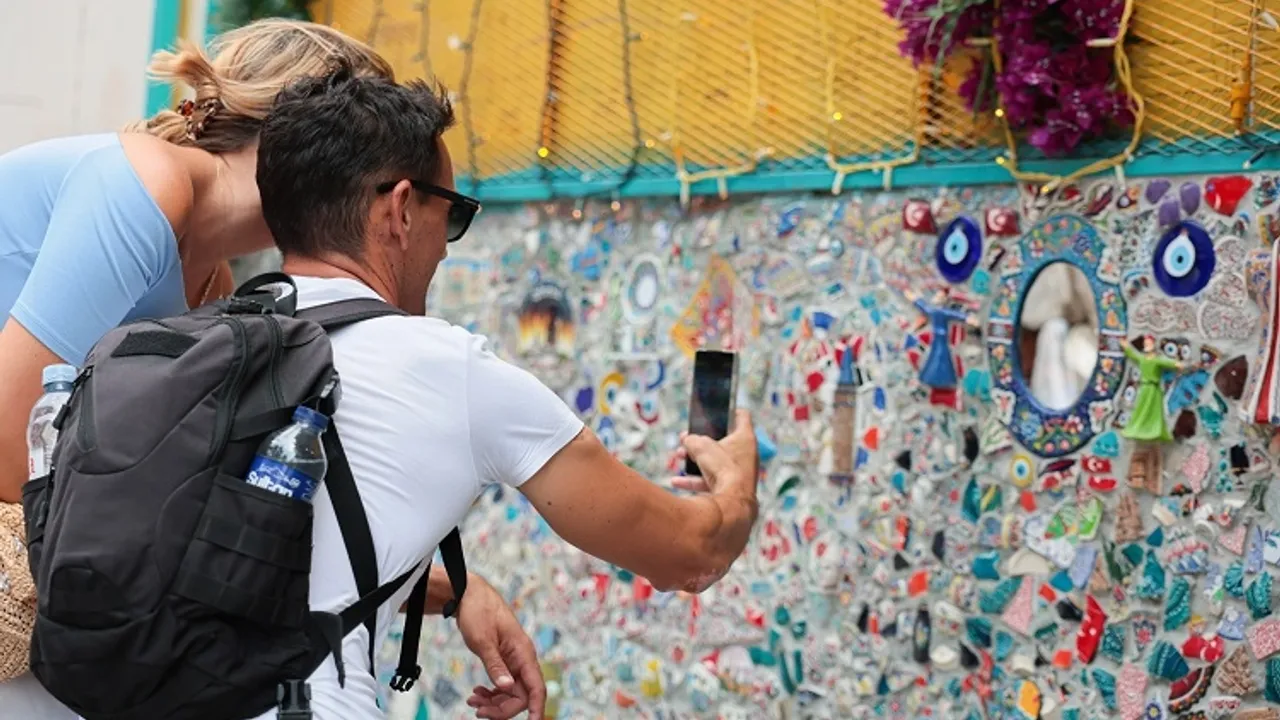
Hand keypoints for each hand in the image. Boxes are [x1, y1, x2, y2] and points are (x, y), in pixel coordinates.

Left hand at [456, 575, 545, 719]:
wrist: (469, 595)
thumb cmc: (479, 612)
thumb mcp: (483, 640)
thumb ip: (495, 665)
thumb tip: (505, 687)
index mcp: (523, 653)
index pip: (536, 687)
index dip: (537, 708)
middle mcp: (522, 658)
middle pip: (521, 695)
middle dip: (502, 708)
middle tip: (478, 710)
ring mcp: (513, 660)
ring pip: (510, 691)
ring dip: (494, 702)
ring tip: (473, 702)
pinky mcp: (504, 659)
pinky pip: (503, 684)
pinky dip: (491, 692)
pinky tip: (477, 693)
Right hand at [670, 409, 757, 492]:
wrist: (731, 502)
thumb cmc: (722, 468)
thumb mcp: (702, 446)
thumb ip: (692, 440)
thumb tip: (686, 440)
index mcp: (745, 437)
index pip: (741, 416)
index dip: (729, 410)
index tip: (716, 411)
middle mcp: (745, 454)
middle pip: (723, 441)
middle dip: (702, 441)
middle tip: (687, 440)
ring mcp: (739, 472)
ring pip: (715, 462)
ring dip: (696, 460)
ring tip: (679, 456)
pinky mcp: (731, 489)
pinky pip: (710, 481)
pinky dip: (694, 481)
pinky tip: (676, 482)